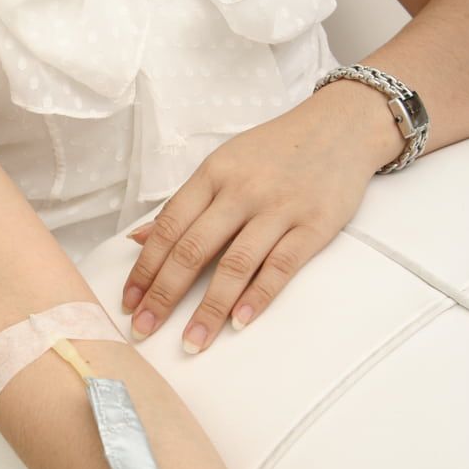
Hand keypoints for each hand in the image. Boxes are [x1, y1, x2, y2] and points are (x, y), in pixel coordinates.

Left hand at [121, 82, 402, 352]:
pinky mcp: (314, 225)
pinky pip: (281, 266)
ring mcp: (278, 208)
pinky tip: (238, 322)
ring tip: (190, 342)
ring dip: (209, 309)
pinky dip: (258, 296)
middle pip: (192, 249)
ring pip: (234, 264)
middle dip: (164, 294)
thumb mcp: (222, 165)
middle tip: (144, 329)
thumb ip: (183, 204)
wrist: (340, 126)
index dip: (144, 268)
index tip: (128, 302)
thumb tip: (138, 240)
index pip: (168, 228)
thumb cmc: (273, 151)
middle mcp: (241, 191)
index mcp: (212, 175)